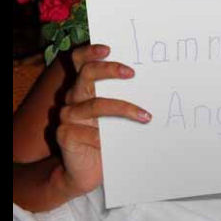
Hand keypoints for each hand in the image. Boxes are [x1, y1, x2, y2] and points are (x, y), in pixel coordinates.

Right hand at [56, 43, 150, 197]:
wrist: (88, 171)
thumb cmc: (109, 138)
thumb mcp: (119, 117)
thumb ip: (126, 98)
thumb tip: (155, 83)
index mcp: (85, 87)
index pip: (80, 61)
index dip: (90, 52)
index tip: (109, 48)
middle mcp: (74, 97)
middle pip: (85, 74)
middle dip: (109, 70)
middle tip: (131, 73)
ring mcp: (67, 116)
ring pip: (94, 105)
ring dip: (123, 108)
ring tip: (145, 116)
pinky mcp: (64, 135)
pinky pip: (87, 132)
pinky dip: (105, 137)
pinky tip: (116, 143)